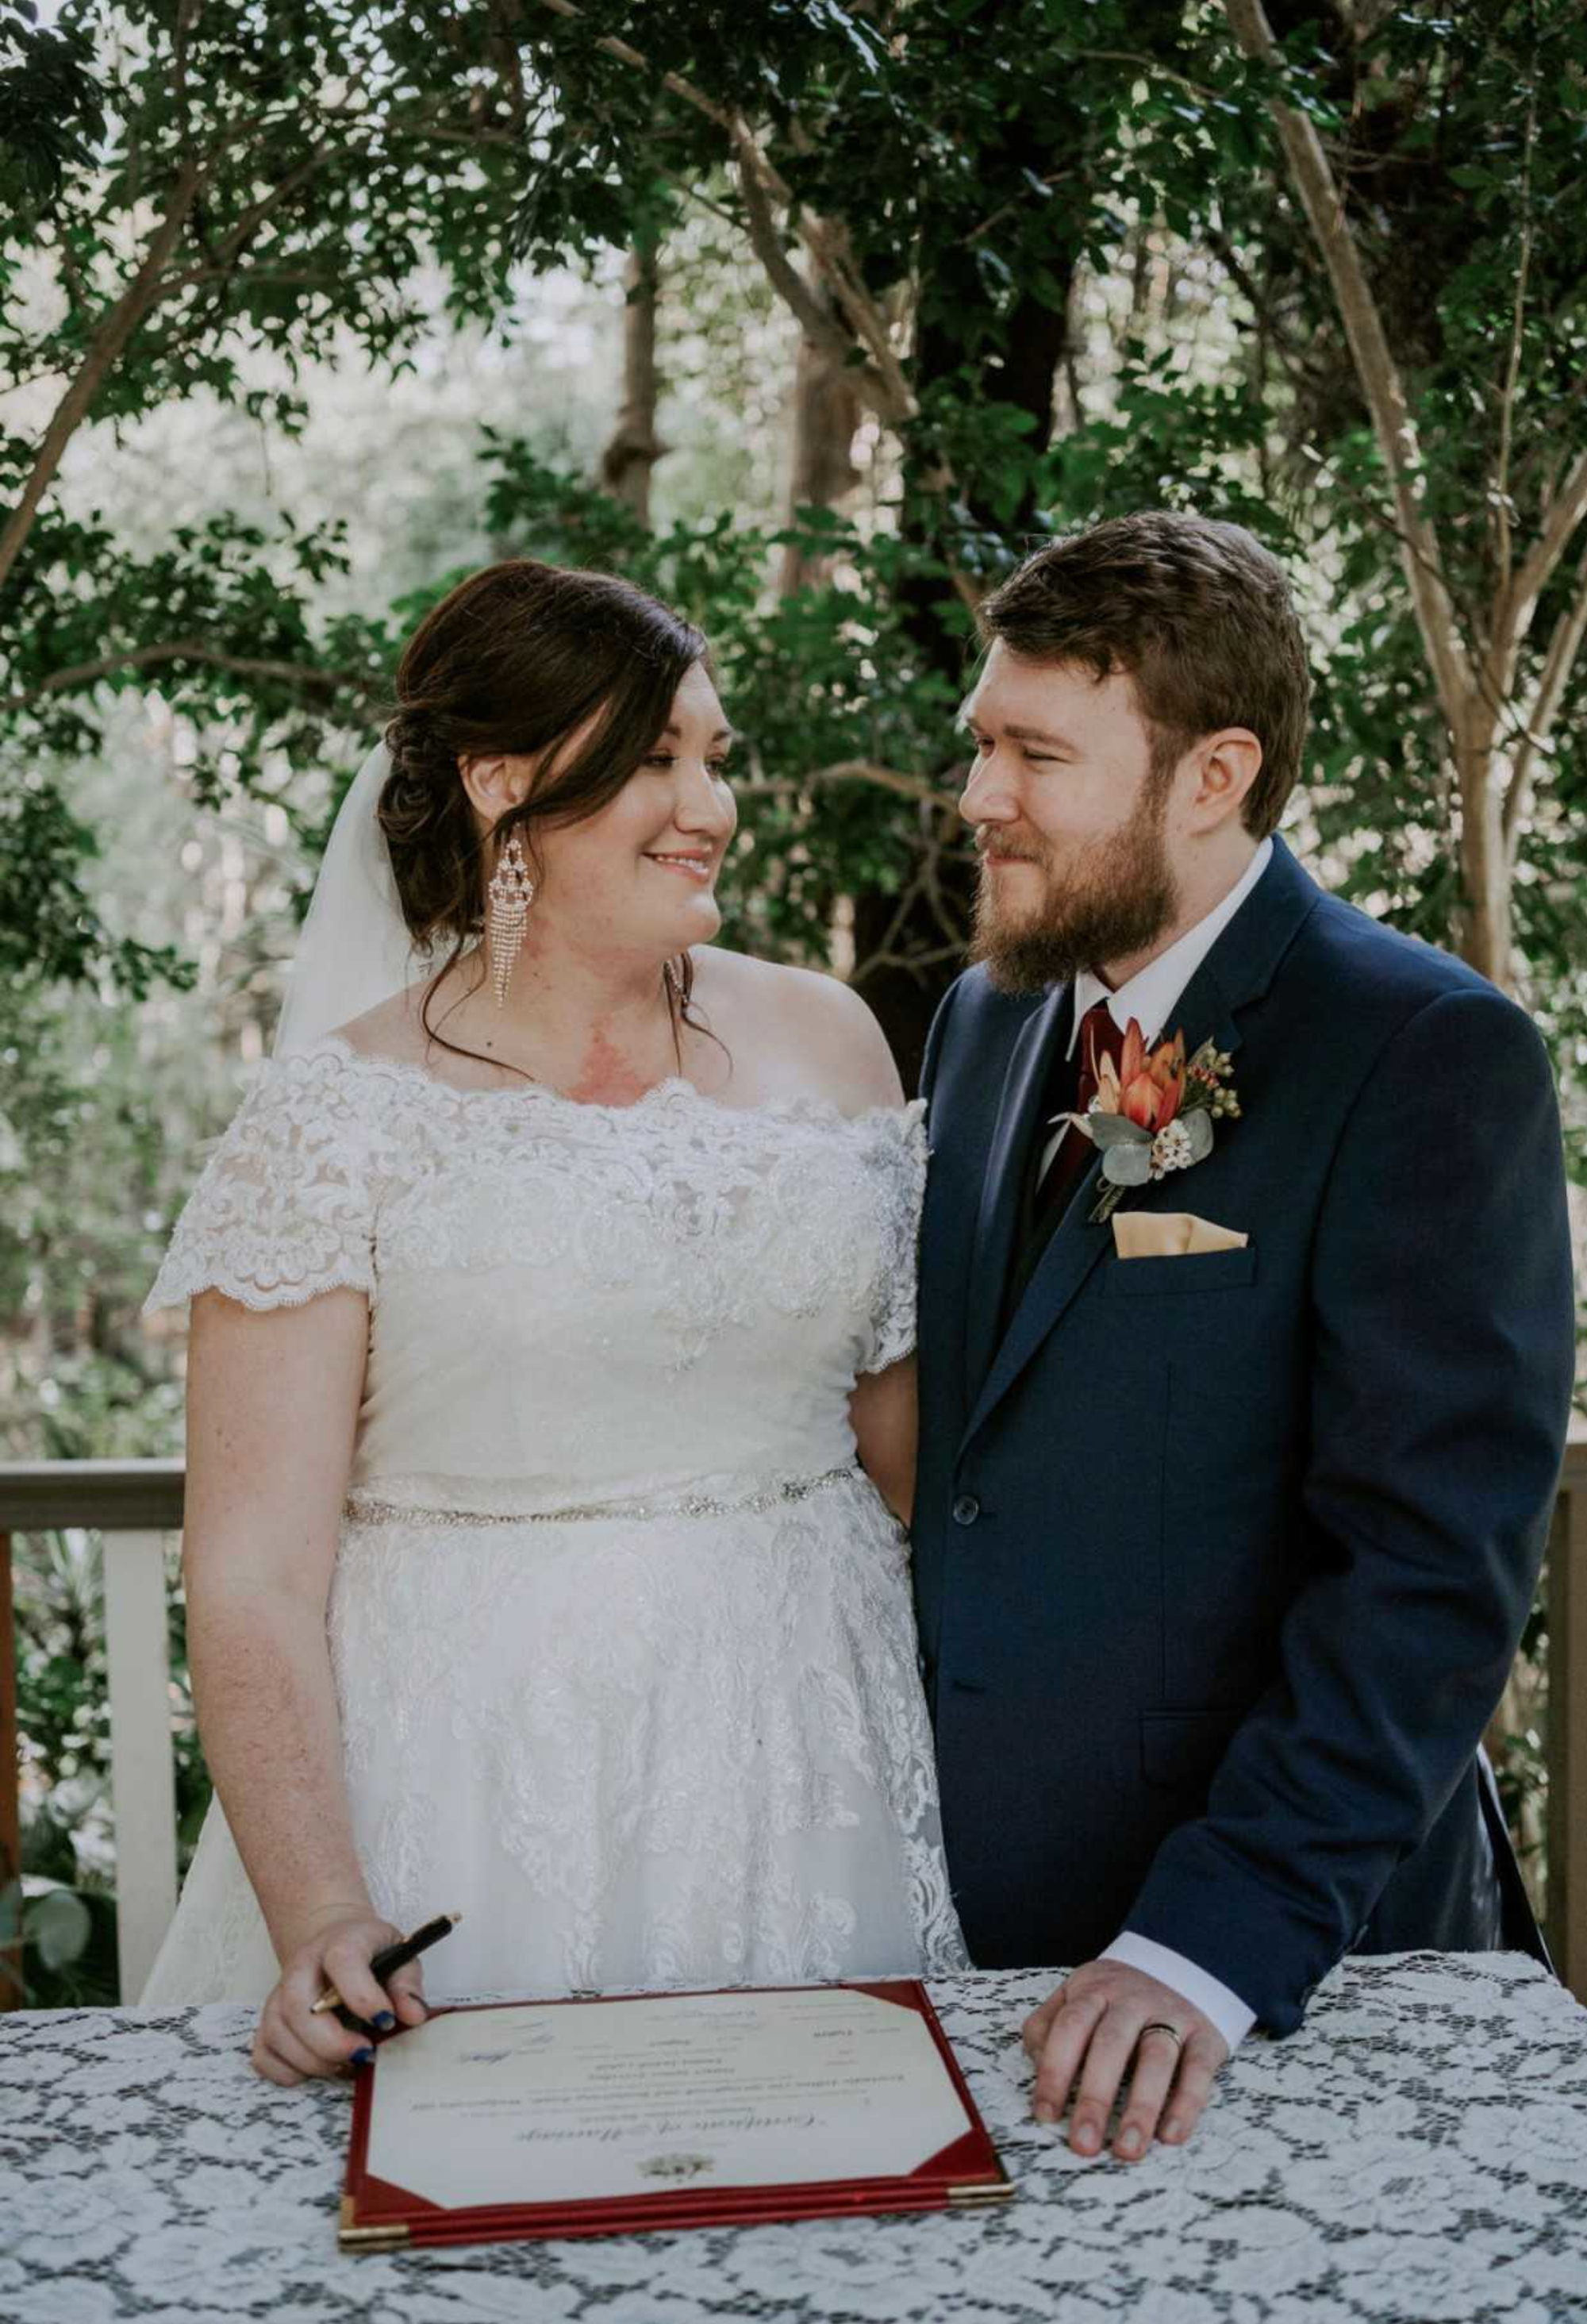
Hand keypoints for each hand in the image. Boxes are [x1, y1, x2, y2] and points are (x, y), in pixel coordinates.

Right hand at [251, 1906, 428, 2085]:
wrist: (334, 1943)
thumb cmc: (370, 1954)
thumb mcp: (399, 1956)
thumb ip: (407, 1985)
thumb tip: (413, 2016)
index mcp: (340, 1942)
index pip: (342, 1961)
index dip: (363, 1996)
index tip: (384, 2020)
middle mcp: (301, 1966)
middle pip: (298, 2007)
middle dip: (332, 2043)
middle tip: (364, 2053)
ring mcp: (278, 1995)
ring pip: (278, 2034)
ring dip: (314, 2061)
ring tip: (346, 2061)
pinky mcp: (267, 2021)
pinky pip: (263, 2055)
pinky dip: (289, 2072)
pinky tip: (317, 2066)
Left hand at [1022, 1960, 1228, 2160]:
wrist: (1183, 1963)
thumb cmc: (1116, 1996)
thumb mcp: (1076, 1994)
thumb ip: (1048, 2025)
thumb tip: (1036, 2064)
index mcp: (1095, 1990)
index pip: (1070, 2028)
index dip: (1055, 2071)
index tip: (1046, 2115)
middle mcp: (1133, 2000)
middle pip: (1111, 2045)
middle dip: (1095, 2097)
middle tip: (1084, 2144)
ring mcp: (1172, 2015)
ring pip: (1156, 2059)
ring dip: (1141, 2108)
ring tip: (1127, 2150)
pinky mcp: (1206, 2036)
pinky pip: (1198, 2069)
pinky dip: (1186, 2103)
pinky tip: (1171, 2135)